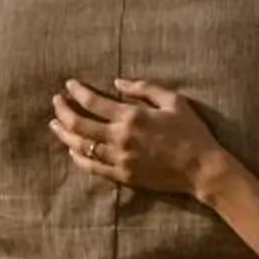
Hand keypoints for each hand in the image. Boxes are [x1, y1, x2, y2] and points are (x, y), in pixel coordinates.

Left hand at [51, 79, 226, 197]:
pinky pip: (92, 167)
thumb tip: (118, 82)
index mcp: (132, 116)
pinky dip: (78, 158)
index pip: (93, 102)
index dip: (77, 92)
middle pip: (79, 124)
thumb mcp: (174, 101)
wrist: (202, 168)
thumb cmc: (192, 131)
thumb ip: (145, 88)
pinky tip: (72, 150)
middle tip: (56, 102)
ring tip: (55, 125)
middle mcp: (120, 138)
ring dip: (65, 134)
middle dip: (63, 111)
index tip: (69, 85)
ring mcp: (119, 159)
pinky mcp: (123, 176)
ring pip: (81, 146)